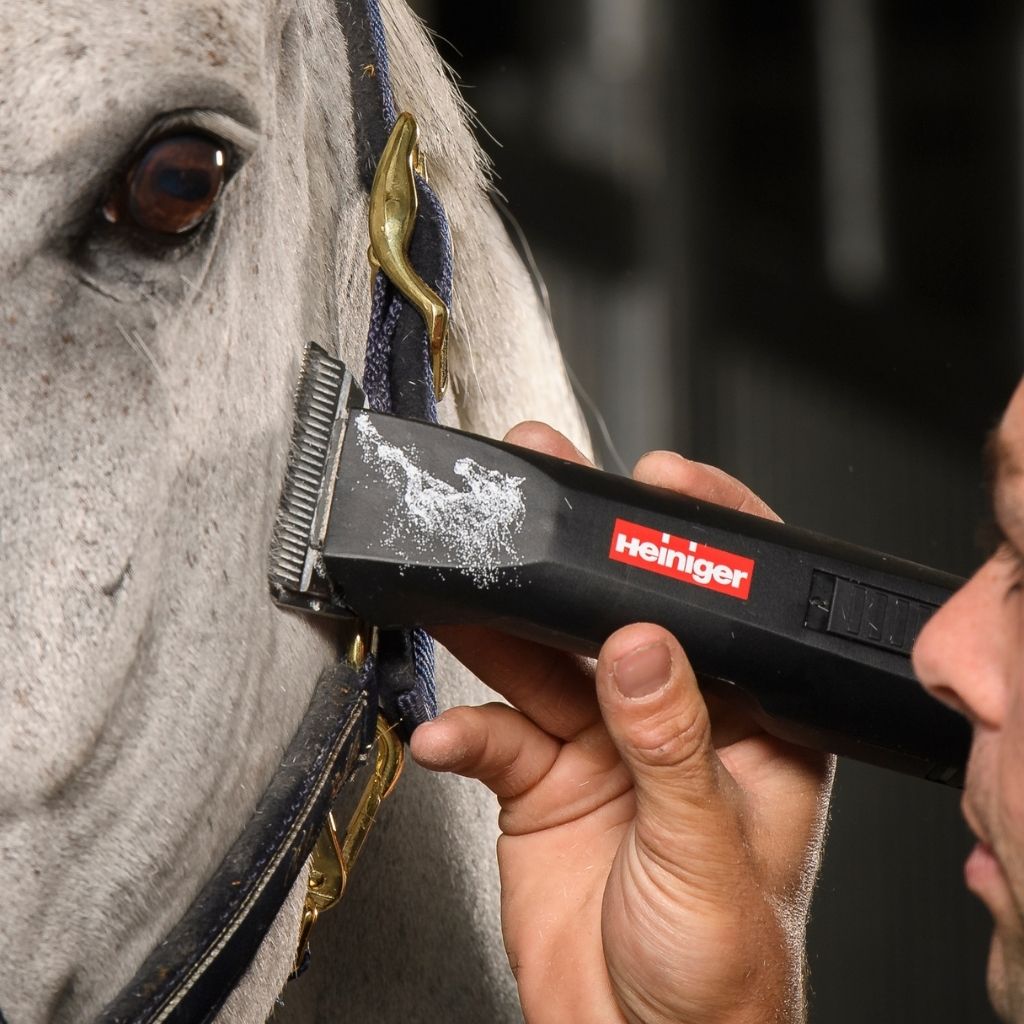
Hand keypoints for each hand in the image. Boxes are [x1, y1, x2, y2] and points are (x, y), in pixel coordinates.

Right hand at [411, 422, 833, 1023]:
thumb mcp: (706, 854)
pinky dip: (461, 730)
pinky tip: (444, 735)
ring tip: (460, 589)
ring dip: (497, 627)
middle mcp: (669, 722)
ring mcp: (599, 747)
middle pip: (616, 619)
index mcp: (744, 728)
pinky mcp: (539, 780)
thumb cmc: (719, 975)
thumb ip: (672, 746)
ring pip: (542, 660)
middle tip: (533, 499)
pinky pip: (492, 734)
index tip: (660, 485)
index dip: (698, 543)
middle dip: (574, 560)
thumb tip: (641, 649)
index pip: (731, 613)